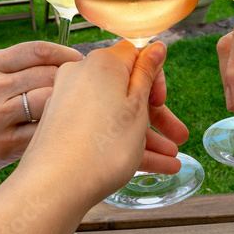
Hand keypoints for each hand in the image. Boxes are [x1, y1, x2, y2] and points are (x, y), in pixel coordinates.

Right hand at [0, 41, 83, 194]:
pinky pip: (44, 131)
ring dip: (64, 105)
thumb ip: (14, 68)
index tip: (79, 60)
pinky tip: (56, 130)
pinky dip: (54, 129)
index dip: (65, 53)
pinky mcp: (3, 145)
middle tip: (79, 90)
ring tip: (70, 109)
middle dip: (67, 82)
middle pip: (48, 75)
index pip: (37, 50)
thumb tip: (65, 59)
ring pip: (50, 101)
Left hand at [27, 40, 178, 197]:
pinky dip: (124, 142)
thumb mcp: (137, 107)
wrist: (55, 186)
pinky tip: (153, 165)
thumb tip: (155, 47)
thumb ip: (147, 74)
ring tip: (171, 161)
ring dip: (146, 135)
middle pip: (127, 88)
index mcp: (103, 63)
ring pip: (116, 113)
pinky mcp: (63, 126)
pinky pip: (100, 128)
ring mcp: (70, 102)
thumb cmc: (103, 146)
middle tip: (179, 136)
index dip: (155, 77)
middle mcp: (82, 75)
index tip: (162, 102)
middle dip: (156, 114)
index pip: (136, 55)